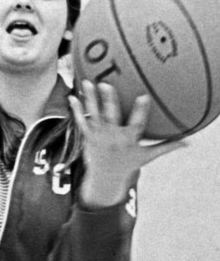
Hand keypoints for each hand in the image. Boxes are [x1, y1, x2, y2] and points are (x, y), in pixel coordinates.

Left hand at [69, 80, 186, 207]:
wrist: (105, 178)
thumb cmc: (129, 164)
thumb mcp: (148, 156)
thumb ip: (166, 147)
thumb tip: (188, 142)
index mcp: (129, 140)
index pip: (136, 123)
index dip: (140, 110)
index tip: (143, 96)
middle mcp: (112, 137)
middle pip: (110, 116)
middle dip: (108, 101)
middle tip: (105, 84)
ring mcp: (98, 137)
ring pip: (93, 115)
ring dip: (89, 99)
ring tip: (87, 82)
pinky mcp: (88, 137)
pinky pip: (81, 121)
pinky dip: (77, 109)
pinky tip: (73, 96)